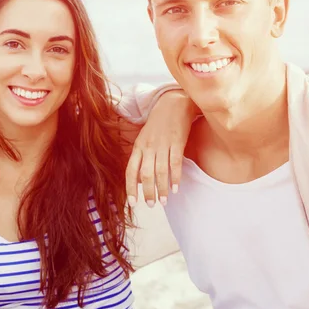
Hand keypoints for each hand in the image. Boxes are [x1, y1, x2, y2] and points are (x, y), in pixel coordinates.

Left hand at [125, 90, 197, 206]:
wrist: (173, 104)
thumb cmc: (158, 125)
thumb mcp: (145, 139)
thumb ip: (142, 158)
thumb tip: (140, 180)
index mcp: (138, 147)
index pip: (131, 171)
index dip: (130, 188)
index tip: (132, 203)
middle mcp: (148, 147)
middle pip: (146, 174)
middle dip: (148, 193)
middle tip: (151, 205)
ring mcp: (163, 144)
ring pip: (160, 171)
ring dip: (162, 189)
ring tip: (164, 201)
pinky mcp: (177, 142)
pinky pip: (175, 163)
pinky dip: (175, 177)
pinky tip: (176, 188)